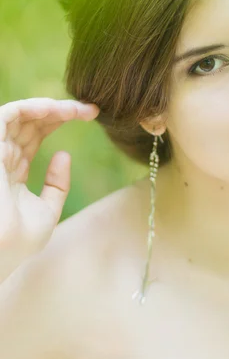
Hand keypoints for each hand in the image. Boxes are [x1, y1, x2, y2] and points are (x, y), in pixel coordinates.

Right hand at [0, 98, 99, 254]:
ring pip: (21, 115)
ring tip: (78, 108)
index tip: (90, 117)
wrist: (2, 251)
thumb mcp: (46, 211)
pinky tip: (55, 108)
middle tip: (91, 109)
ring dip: (50, 107)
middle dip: (61, 112)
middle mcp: (2, 157)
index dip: (59, 122)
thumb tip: (64, 155)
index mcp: (12, 171)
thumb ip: (56, 184)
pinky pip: (7, 114)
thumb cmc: (18, 240)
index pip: (35, 136)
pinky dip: (30, 107)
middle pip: (31, 123)